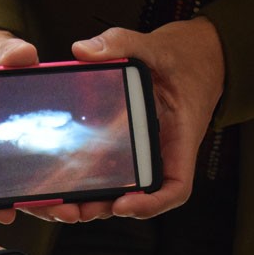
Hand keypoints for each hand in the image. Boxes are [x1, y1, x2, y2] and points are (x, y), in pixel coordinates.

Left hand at [71, 18, 224, 218]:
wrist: (193, 55)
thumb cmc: (183, 57)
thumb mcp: (156, 45)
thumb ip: (122, 43)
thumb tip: (83, 50)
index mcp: (179, 139)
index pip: (176, 187)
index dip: (153, 204)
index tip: (124, 204)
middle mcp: (160, 153)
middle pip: (136, 197)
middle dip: (105, 208)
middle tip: (75, 211)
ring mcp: (141, 153)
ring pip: (118, 190)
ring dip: (91, 201)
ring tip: (61, 206)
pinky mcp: (123, 146)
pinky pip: (107, 171)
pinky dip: (87, 182)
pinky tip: (61, 182)